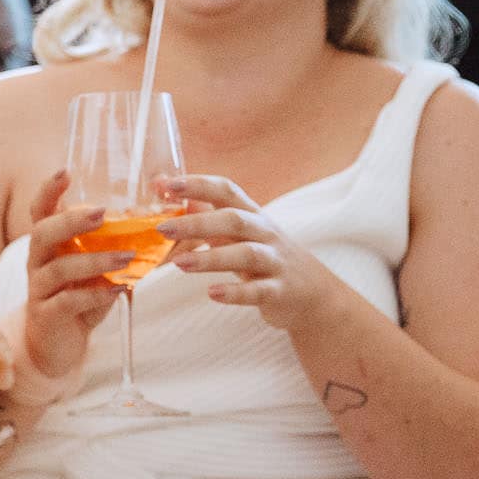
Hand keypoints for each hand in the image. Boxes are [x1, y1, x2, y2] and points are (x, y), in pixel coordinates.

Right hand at [19, 170, 128, 383]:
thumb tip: (184, 216)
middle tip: (102, 213)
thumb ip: (134, 244)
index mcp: (50, 243)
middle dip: (71, 221)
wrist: (58, 346)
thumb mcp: (104, 268)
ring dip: (93, 260)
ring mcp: (40, 289)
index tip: (66, 170)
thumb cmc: (83, 297)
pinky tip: (119, 290)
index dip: (49, 190)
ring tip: (126, 257)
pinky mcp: (48, 316)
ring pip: (57, 268)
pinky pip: (67, 302)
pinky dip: (93, 295)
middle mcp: (38, 262)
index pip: (40, 209)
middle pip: (42, 232)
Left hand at [157, 174, 336, 331]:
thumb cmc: (266, 256)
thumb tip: (163, 186)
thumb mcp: (239, 232)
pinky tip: (212, 293)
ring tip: (179, 263)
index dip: (198, 185)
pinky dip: (236, 292)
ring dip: (211, 258)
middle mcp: (265, 233)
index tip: (166, 184)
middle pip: (234, 220)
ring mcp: (275, 262)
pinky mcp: (280, 291)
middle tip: (163, 228)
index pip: (226, 191)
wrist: (315, 294)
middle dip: (198, 222)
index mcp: (252, 215)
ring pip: (246, 253)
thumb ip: (204, 212)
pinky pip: (259, 290)